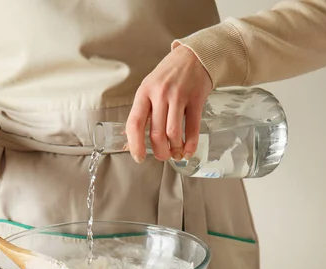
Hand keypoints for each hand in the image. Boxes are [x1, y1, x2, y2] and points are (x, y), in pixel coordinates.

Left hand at [126, 44, 212, 162]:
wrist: (194, 54)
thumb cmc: (168, 74)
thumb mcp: (149, 87)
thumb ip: (141, 112)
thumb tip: (128, 139)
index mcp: (144, 92)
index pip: (135, 123)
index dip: (135, 144)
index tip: (138, 157)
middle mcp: (160, 94)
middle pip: (156, 133)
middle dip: (159, 152)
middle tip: (162, 156)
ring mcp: (179, 96)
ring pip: (173, 133)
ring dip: (174, 149)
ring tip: (175, 154)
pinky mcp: (196, 99)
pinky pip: (193, 127)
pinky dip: (190, 144)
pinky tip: (187, 151)